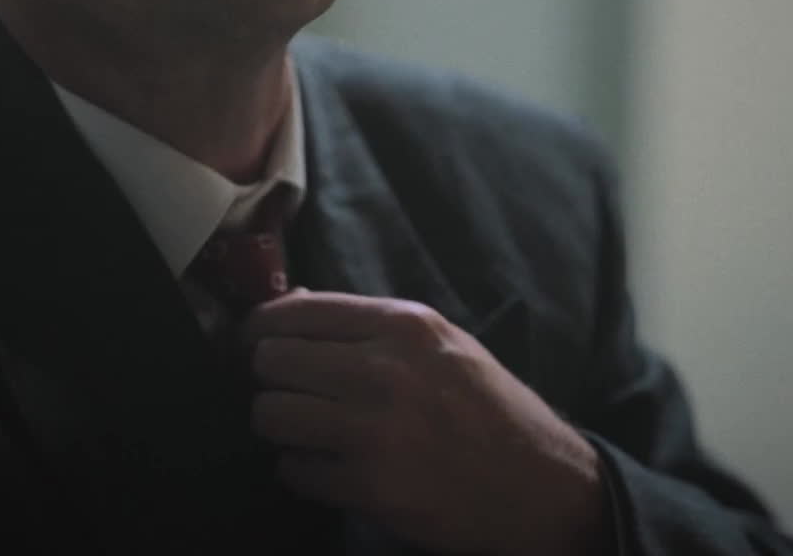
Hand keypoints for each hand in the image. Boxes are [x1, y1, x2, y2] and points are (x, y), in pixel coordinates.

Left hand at [242, 291, 609, 555]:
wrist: (540, 485)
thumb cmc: (489, 409)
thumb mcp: (442, 343)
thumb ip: (368, 325)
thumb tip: (287, 306)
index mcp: (404, 324)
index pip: (295, 311)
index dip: (259, 328)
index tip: (251, 344)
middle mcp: (385, 370)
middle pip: (271, 360)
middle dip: (267, 378)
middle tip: (285, 392)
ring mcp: (375, 431)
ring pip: (270, 414)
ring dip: (279, 426)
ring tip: (303, 431)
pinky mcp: (371, 487)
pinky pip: (293, 470)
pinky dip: (301, 470)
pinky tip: (328, 468)